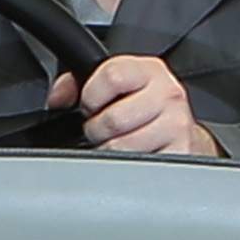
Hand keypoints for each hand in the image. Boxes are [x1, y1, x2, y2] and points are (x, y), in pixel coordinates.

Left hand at [56, 53, 220, 157]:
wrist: (182, 133)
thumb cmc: (143, 109)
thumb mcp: (115, 85)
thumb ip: (78, 83)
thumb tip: (57, 99)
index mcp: (150, 70)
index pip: (112, 76)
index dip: (91, 96)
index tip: (91, 106)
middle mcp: (168, 94)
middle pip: (113, 119)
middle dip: (97, 130)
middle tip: (104, 131)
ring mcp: (177, 126)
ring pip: (121, 147)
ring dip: (109, 150)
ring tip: (118, 143)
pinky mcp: (180, 154)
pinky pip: (135, 167)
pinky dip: (125, 168)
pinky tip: (132, 157)